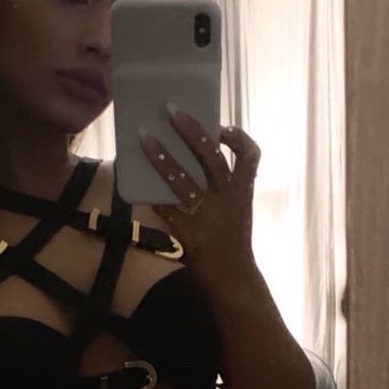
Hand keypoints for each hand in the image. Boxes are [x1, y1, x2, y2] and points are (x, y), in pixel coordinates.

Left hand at [139, 105, 260, 291]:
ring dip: (162, 157)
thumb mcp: (238, 209)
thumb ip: (223, 187)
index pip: (250, 156)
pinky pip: (166, 208)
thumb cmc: (232, 238)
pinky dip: (152, 196)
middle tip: (172, 110)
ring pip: (183, 180)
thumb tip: (194, 156)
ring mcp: (207, 216)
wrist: (232, 278)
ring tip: (145, 137)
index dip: (237, 138)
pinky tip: (138, 186)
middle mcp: (227, 199)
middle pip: (211, 158)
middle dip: (192, 131)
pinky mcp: (188, 232)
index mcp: (242, 192)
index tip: (222, 127)